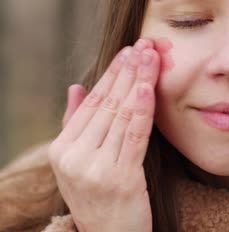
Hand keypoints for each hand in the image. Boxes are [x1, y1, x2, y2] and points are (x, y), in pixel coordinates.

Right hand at [48, 38, 159, 231]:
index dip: (112, 74)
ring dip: (138, 82)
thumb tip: (77, 87)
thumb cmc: (101, 197)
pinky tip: (147, 89)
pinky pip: (133, 137)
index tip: (128, 51)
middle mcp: (74, 157)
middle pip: (107, 104)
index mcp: (62, 149)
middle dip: (128, 71)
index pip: (92, 103)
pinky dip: (141, 111)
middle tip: (144, 45)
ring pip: (121, 115)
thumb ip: (76, 124)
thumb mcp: (80, 162)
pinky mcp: (120, 178)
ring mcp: (95, 168)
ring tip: (151, 57)